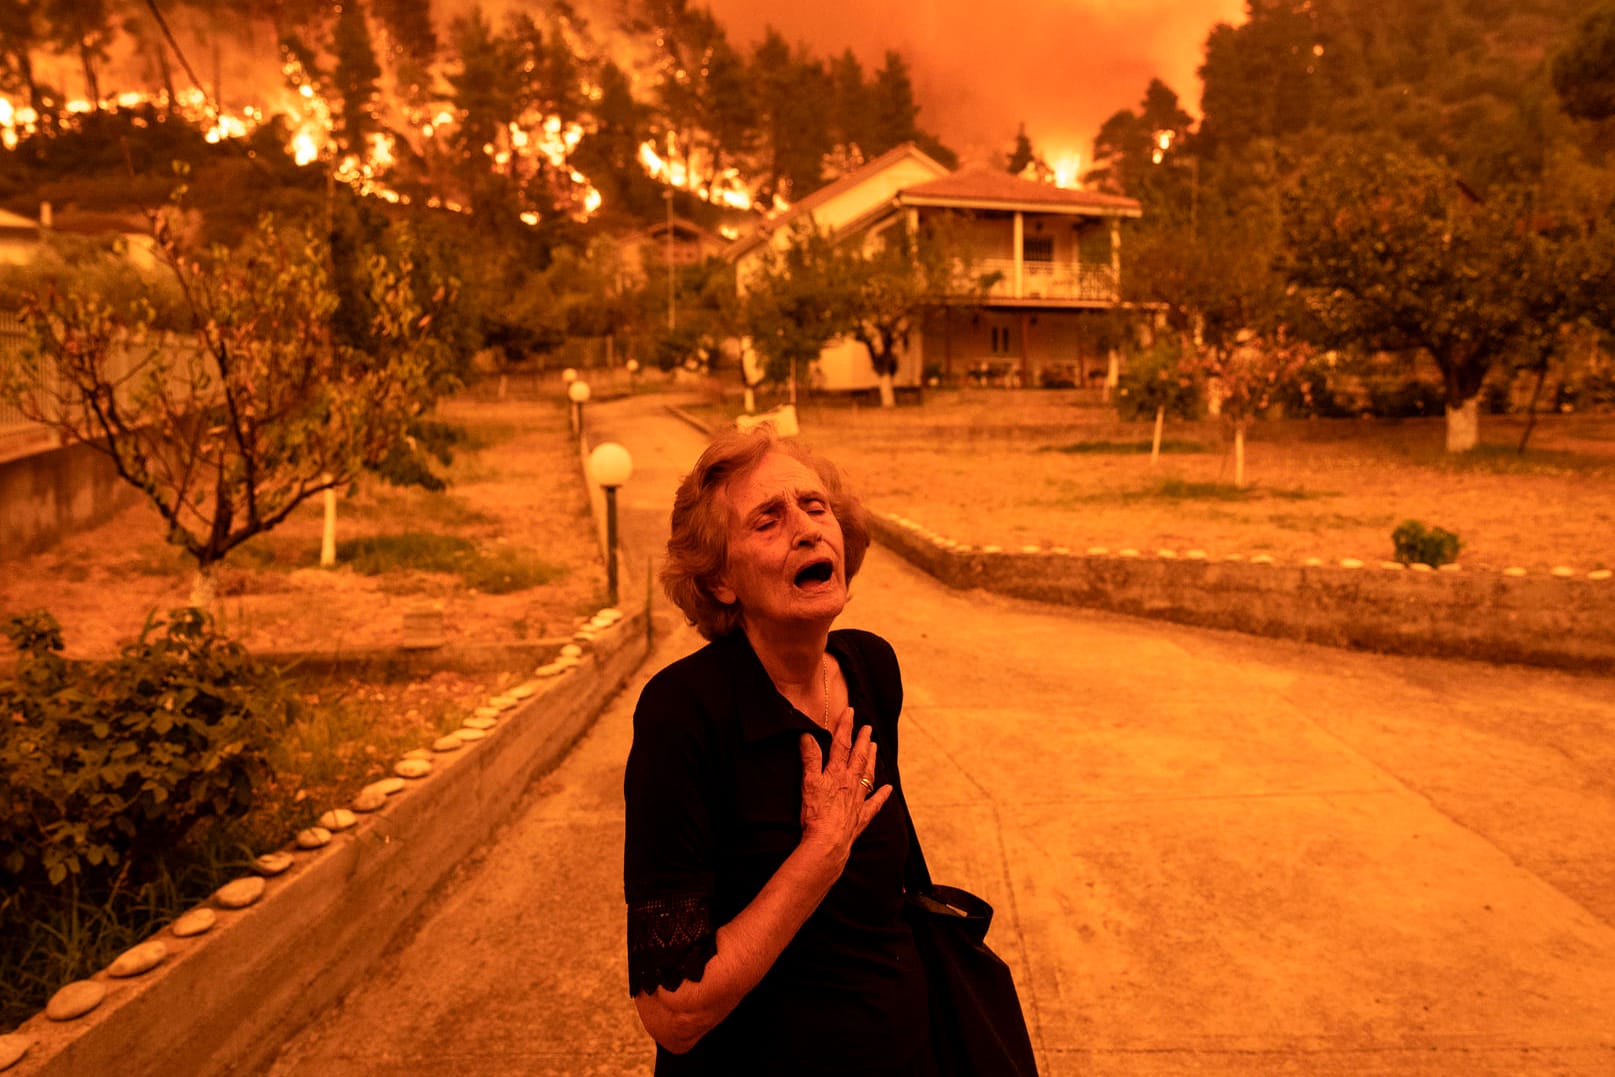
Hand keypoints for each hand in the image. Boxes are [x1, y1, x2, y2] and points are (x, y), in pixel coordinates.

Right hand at [797, 706, 891, 868]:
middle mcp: (851, 783)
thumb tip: (807, 736)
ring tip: (876, 747)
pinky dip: (882, 795)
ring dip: (871, 760)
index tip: (850, 711)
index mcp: (837, 773)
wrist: (828, 842)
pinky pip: (875, 803)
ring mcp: (858, 800)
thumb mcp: (808, 782)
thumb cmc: (816, 813)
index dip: (845, 727)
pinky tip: (889, 788)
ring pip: (868, 775)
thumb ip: (810, 758)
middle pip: (858, 757)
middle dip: (862, 740)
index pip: (841, 744)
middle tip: (868, 727)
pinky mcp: (861, 817)